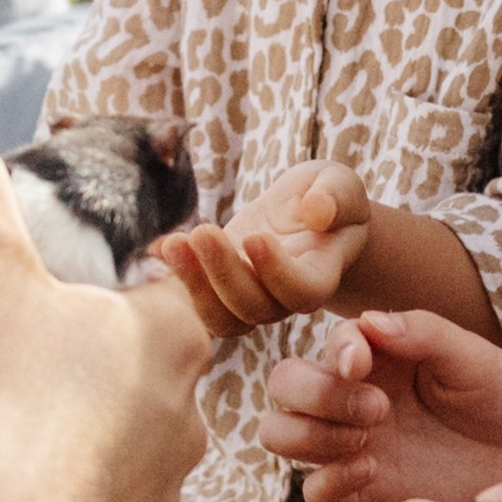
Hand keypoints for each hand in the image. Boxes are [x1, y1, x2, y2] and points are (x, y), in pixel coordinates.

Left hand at [156, 160, 368, 336]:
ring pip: (222, 317)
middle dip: (225, 274)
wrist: (309, 212)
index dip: (277, 273)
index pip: (302, 291)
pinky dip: (176, 277)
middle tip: (204, 232)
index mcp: (320, 273)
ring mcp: (251, 296)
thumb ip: (335, 197)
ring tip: (175, 244)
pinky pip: (198, 299)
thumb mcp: (341, 184)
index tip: (255, 237)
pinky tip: (159, 247)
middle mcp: (284, 297)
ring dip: (194, 284)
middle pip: (254, 308)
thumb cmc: (329, 197)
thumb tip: (316, 211)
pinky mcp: (221, 286)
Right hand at [262, 309, 501, 501]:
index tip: (362, 367)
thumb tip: (368, 321)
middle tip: (374, 410)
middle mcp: (355, 396)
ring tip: (366, 443)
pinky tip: (373, 473)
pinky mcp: (365, 492)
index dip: (334, 354)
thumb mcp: (474, 356)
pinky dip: (328, 483)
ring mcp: (354, 445)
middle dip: (313, 394)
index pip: (327, 345)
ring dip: (310, 436)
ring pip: (282, 434)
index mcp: (378, 355)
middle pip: (284, 387)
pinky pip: (315, 491)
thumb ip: (422, 333)